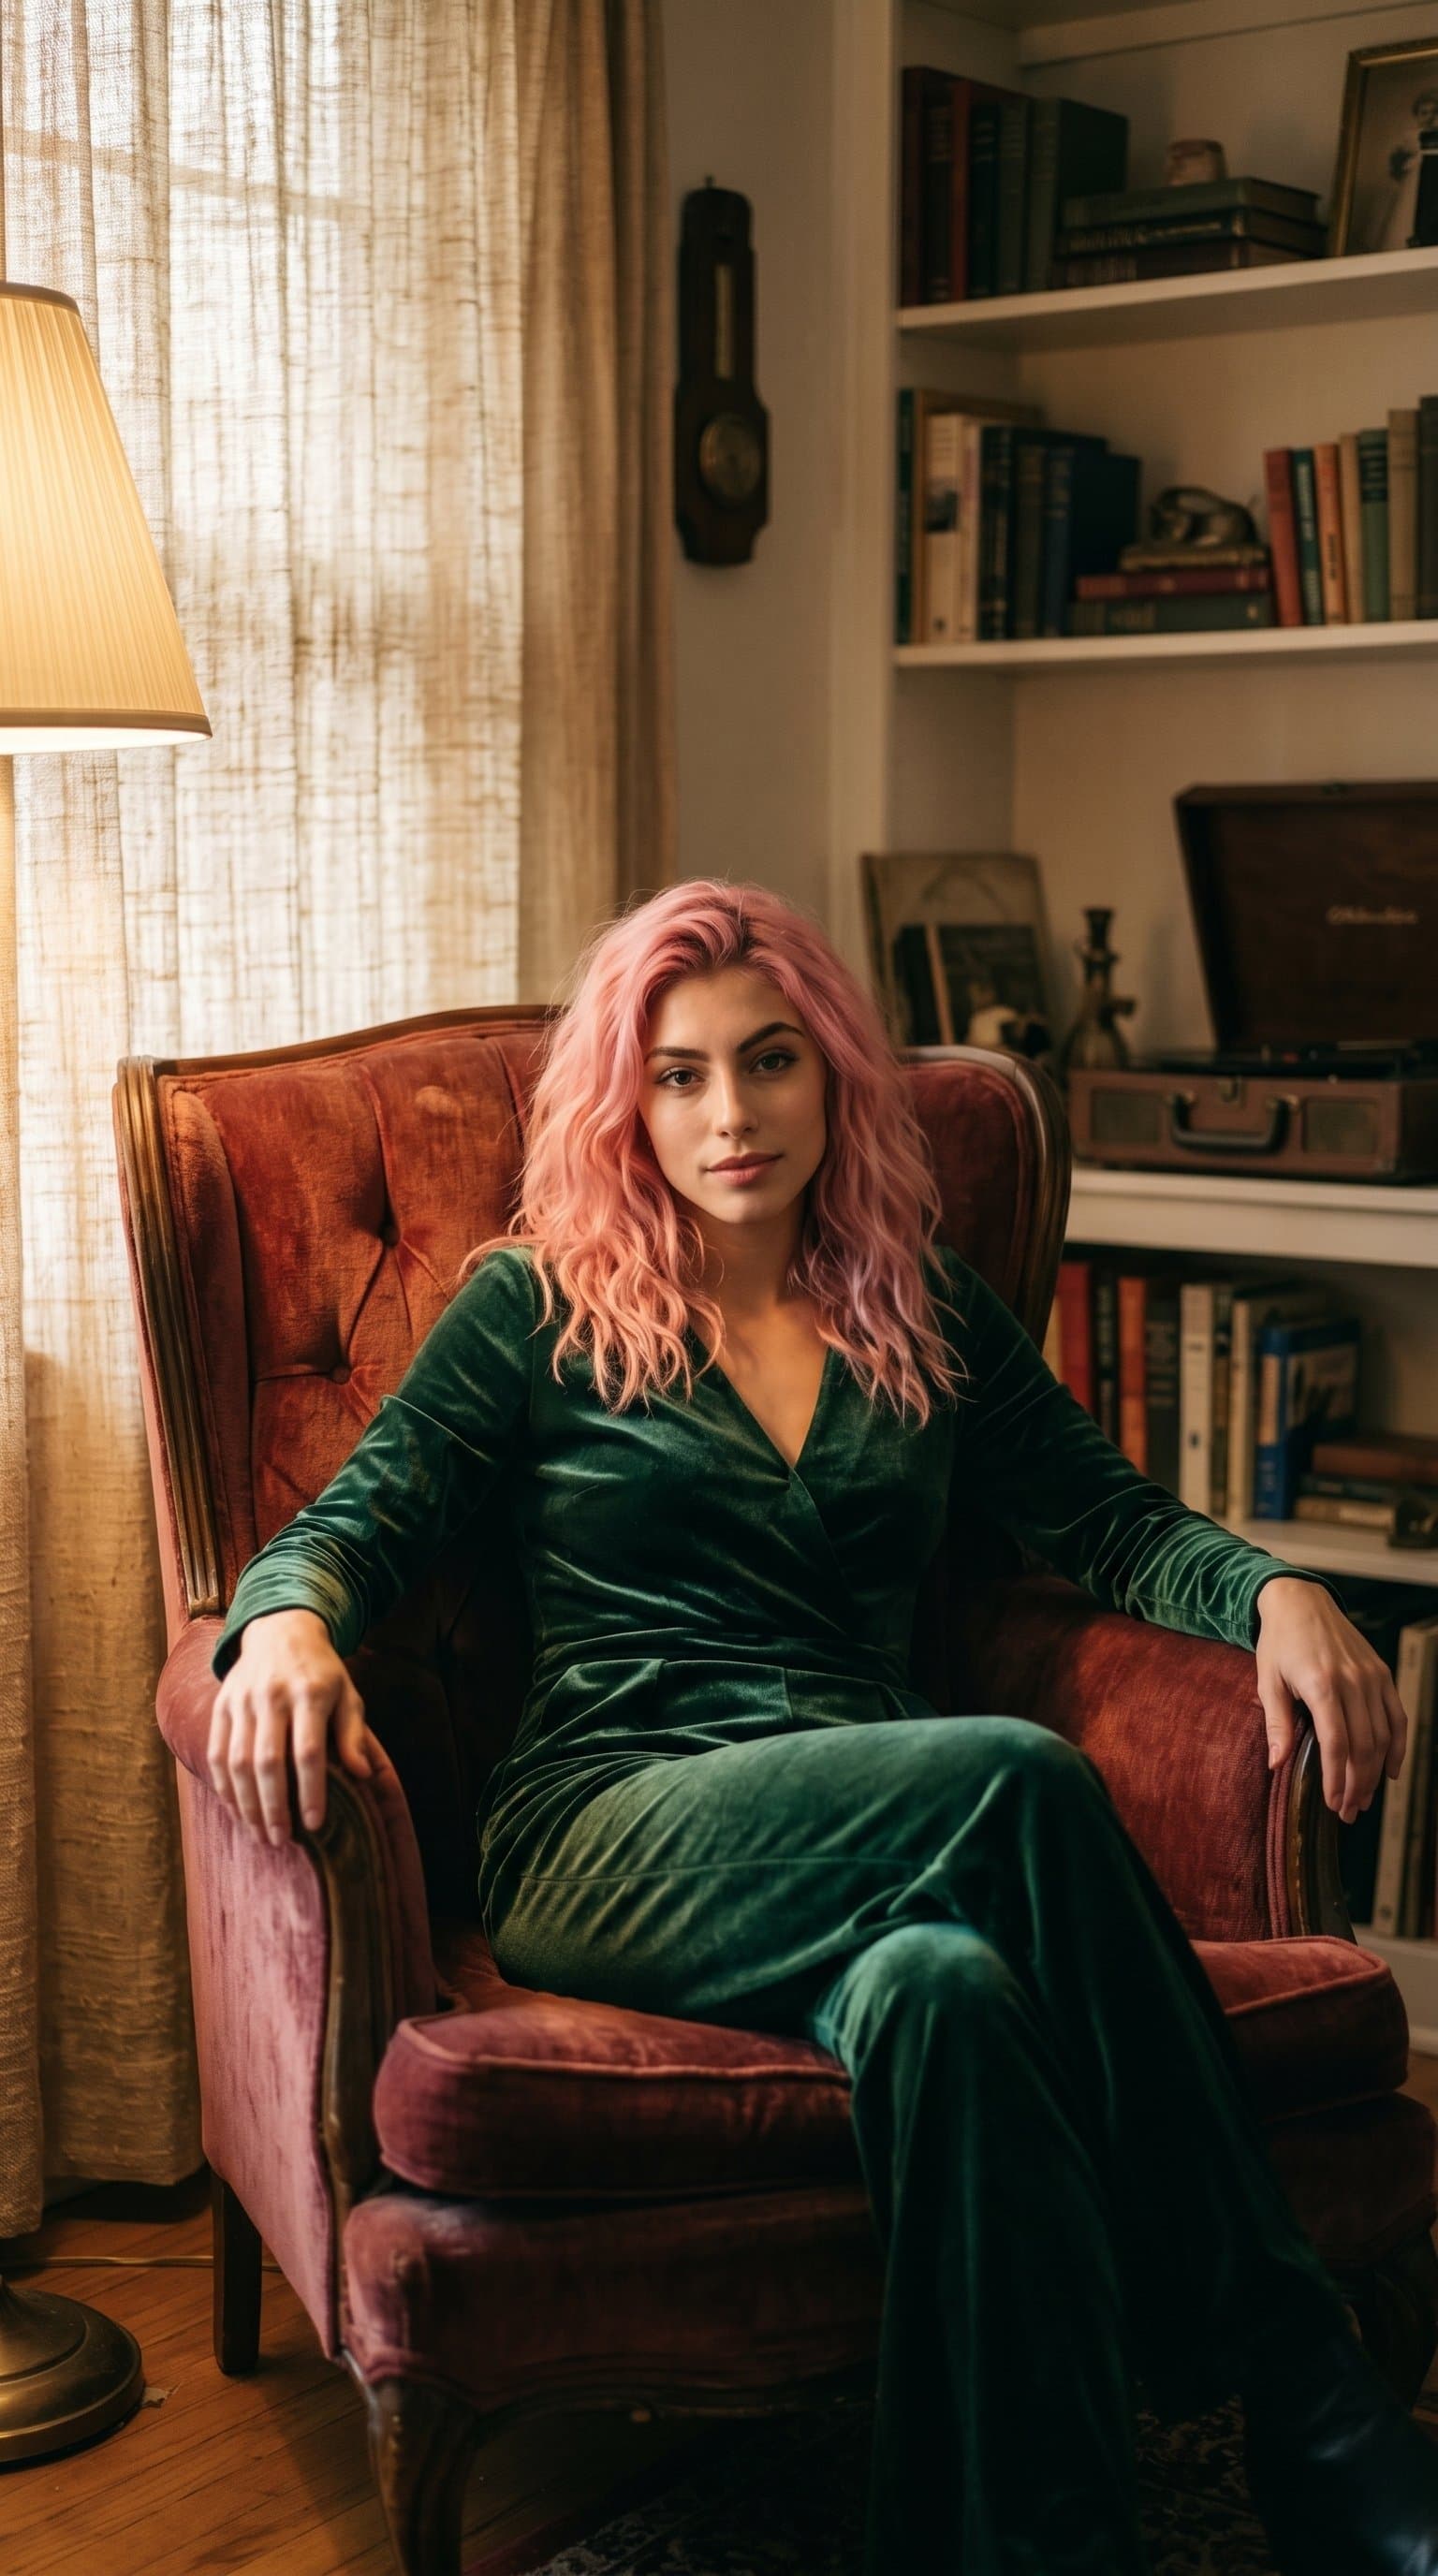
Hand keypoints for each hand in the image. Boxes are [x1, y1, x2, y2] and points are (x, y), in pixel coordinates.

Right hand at [207, 1607, 382, 1844]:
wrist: (280, 1630)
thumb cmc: (322, 1671)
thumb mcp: (348, 1694)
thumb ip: (353, 1734)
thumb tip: (362, 1775)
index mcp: (310, 1693)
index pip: (308, 1751)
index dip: (311, 1791)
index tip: (315, 1823)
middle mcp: (272, 1696)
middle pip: (267, 1762)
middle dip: (274, 1806)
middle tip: (282, 1840)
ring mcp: (242, 1701)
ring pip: (237, 1762)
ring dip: (247, 1804)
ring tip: (261, 1834)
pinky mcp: (221, 1706)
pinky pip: (216, 1753)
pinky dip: (224, 1787)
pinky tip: (238, 1810)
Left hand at [1255, 1576, 1406, 1823]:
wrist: (1301, 1601)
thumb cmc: (1279, 1643)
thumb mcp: (1268, 1681)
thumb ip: (1276, 1724)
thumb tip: (1277, 1765)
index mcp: (1321, 1684)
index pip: (1336, 1743)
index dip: (1335, 1778)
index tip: (1332, 1804)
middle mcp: (1352, 1681)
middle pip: (1363, 1745)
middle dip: (1356, 1784)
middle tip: (1347, 1812)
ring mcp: (1372, 1677)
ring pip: (1382, 1736)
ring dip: (1375, 1773)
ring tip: (1362, 1799)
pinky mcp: (1382, 1674)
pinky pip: (1397, 1716)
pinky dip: (1397, 1746)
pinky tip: (1389, 1772)